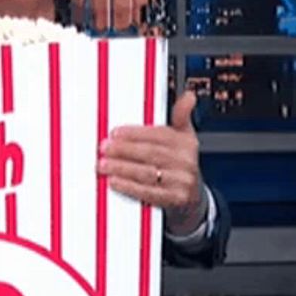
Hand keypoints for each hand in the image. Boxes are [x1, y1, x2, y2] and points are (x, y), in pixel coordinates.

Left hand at [96, 90, 206, 235]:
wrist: (192, 197)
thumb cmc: (180, 163)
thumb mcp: (184, 137)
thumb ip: (180, 116)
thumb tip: (189, 96)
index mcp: (185, 143)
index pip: (159, 135)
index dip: (135, 133)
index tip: (115, 132)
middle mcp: (185, 162)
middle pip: (150, 154)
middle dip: (124, 150)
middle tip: (104, 148)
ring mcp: (180, 182)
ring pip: (147, 173)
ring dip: (122, 168)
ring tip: (103, 164)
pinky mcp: (173, 199)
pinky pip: (148, 193)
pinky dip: (129, 187)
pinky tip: (114, 181)